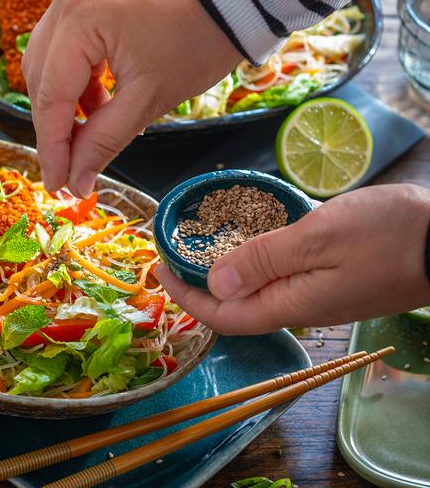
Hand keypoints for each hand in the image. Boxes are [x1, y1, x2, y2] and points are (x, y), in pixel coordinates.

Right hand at [22, 0, 241, 196]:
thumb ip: (104, 141)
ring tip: (88, 138)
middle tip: (69, 171)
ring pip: (48, 63)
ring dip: (65, 105)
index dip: (52, 147)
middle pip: (42, 79)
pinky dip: (77, 80)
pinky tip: (97, 106)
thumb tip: (75, 181)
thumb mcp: (150, 97)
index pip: (51, 95)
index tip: (56, 185)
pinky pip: (65, 46)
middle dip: (56, 128)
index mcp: (81, 15)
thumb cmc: (202, 36)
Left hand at [156, 184, 429, 334]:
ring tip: (201, 240)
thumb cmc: (391, 234)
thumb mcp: (318, 237)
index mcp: (292, 305)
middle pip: (235, 307)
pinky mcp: (333, 280)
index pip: (223, 316)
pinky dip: (254, 259)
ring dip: (223, 270)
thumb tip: (214, 285)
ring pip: (257, 291)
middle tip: (173, 249)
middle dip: (197, 283)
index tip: (159, 269)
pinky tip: (249, 233)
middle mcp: (301, 308)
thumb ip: (264, 261)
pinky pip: (280, 276)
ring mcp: (319, 296)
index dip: (185, 298)